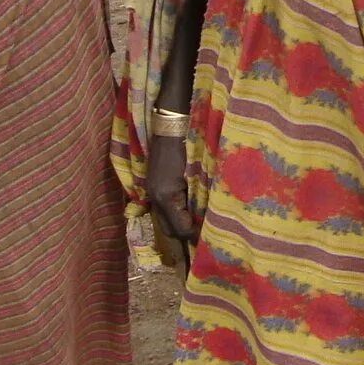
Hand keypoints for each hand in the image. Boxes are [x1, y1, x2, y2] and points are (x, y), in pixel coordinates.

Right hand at [144, 132, 198, 246]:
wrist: (171, 127)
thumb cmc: (187, 148)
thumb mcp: (197, 175)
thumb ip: (199, 199)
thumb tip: (207, 219)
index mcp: (166, 197)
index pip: (181, 228)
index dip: (196, 235)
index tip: (211, 237)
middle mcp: (155, 199)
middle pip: (170, 230)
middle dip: (186, 234)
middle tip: (204, 234)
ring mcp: (152, 194)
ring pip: (165, 222)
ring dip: (180, 226)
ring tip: (197, 226)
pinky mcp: (154, 188)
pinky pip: (162, 211)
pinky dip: (174, 215)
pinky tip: (187, 212)